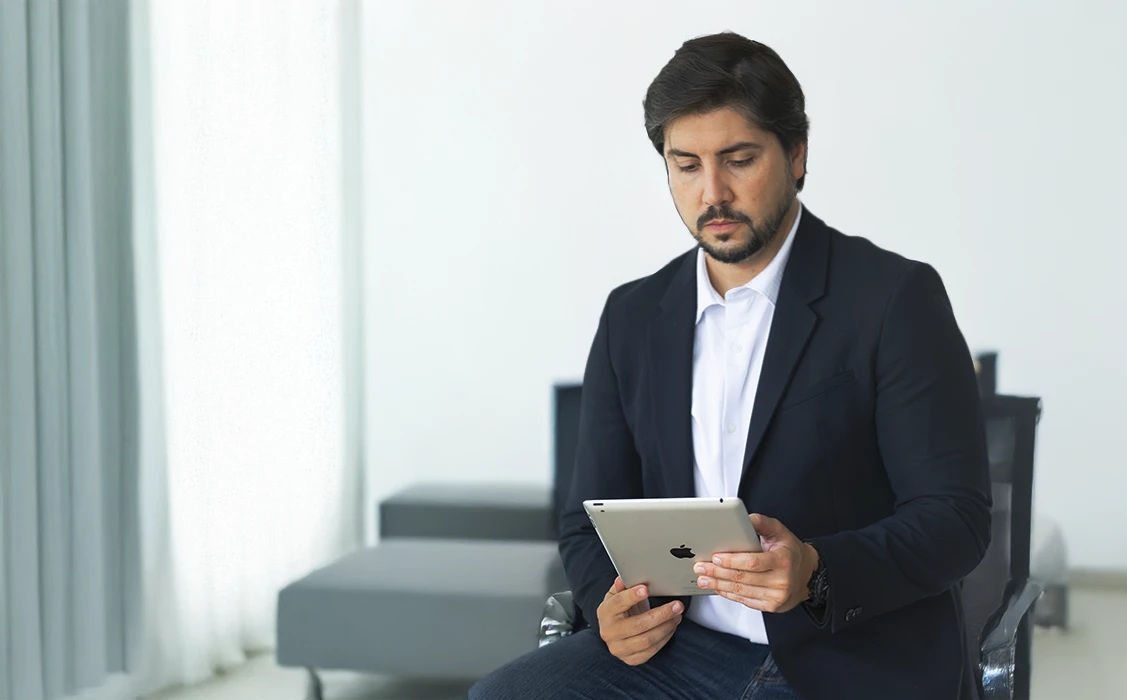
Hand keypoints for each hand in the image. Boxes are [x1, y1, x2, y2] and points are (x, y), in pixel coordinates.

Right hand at [596, 576, 683, 665]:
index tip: (646, 589)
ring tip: (677, 616)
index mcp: (605, 613)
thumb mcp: (618, 595)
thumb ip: (622, 587)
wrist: (615, 630)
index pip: (618, 603)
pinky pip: (651, 651)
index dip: (632, 596)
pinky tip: (671, 627)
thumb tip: (622, 579)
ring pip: (647, 640)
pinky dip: (665, 639)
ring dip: (666, 627)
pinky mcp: (630, 659)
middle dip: (661, 614)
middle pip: (638, 625)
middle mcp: (609, 632)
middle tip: (677, 605)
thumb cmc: (619, 609)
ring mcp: (619, 648)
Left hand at [693, 513, 817, 613]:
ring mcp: (776, 596)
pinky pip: (745, 600)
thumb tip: (744, 518)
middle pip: (742, 578)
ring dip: (718, 585)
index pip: (753, 562)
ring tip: (703, 578)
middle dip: (717, 572)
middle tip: (701, 567)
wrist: (807, 574)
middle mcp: (781, 581)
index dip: (732, 561)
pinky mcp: (771, 606)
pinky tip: (717, 587)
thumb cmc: (790, 552)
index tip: (716, 557)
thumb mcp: (780, 531)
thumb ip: (761, 523)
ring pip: (741, 591)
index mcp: (783, 560)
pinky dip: (728, 594)